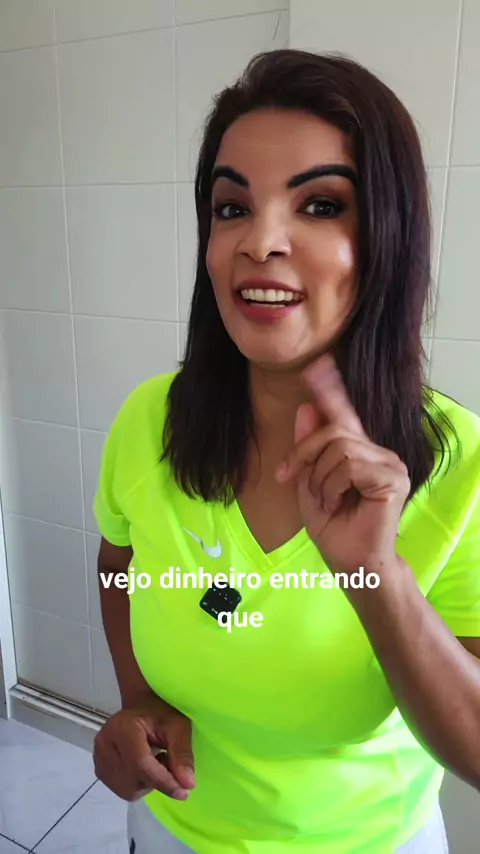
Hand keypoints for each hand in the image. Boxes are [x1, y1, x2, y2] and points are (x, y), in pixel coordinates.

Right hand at [93, 694, 195, 801]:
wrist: (140, 705)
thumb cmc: (160, 712)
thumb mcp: (178, 726)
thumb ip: (182, 753)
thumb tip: (187, 784)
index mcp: (123, 727)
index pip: (140, 764)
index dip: (163, 781)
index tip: (184, 791)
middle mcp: (104, 743)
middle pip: (134, 780)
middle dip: (156, 781)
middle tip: (168, 762)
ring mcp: (98, 757)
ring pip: (128, 790)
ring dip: (147, 784)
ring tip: (155, 762)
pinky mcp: (99, 768)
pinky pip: (122, 789)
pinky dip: (138, 784)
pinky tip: (144, 767)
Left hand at [275, 355, 409, 573]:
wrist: (351, 564)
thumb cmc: (334, 530)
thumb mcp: (308, 484)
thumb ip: (307, 450)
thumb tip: (306, 408)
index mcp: (358, 452)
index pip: (343, 415)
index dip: (331, 391)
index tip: (318, 366)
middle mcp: (377, 452)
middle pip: (333, 430)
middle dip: (303, 453)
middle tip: (289, 477)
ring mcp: (389, 463)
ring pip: (339, 448)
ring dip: (319, 478)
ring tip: (327, 501)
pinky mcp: (393, 477)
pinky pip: (349, 466)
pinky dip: (332, 487)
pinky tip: (340, 505)